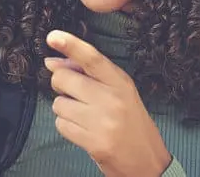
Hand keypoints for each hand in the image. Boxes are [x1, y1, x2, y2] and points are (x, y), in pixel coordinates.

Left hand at [45, 30, 171, 176]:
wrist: (148, 162)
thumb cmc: (130, 123)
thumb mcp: (119, 92)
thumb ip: (88, 74)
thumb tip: (52, 62)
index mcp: (120, 82)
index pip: (93, 58)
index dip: (71, 45)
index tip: (52, 37)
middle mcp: (112, 99)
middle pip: (64, 79)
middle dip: (61, 85)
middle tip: (75, 94)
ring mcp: (102, 121)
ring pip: (59, 104)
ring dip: (65, 110)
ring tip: (84, 117)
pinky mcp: (94, 142)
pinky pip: (61, 125)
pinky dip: (67, 127)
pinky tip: (83, 130)